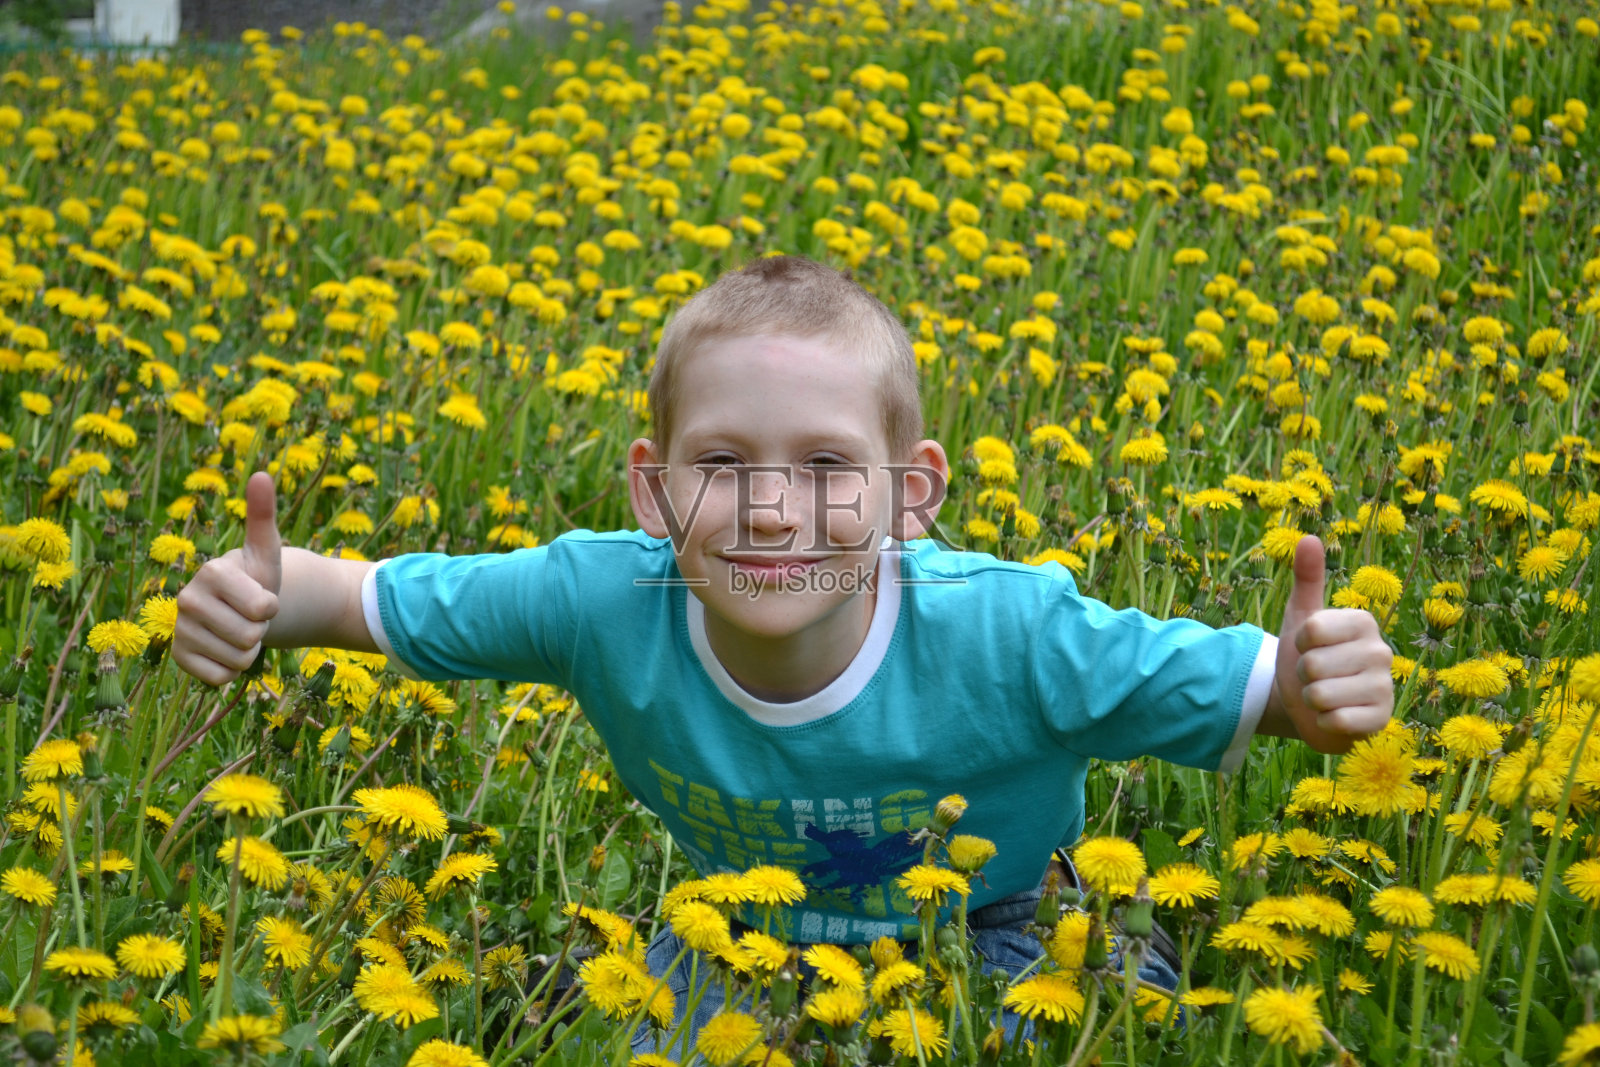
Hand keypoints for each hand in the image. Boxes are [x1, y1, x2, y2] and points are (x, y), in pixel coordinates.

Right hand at [174, 472, 281, 685]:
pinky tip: (224, 650)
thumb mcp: (267, 549)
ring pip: (238, 659)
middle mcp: (186, 600)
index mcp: (211, 572)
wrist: (240, 607)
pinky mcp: (179, 658)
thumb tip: (261, 474)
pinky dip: (231, 671)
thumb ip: (263, 514)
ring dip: (249, 650)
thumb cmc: (257, 577)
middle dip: (261, 630)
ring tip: (239, 629)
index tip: (261, 596)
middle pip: (250, 637)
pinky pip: (220, 678)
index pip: (263, 608)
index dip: (271, 607)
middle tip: (250, 616)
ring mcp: (179, 630)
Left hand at [1272, 535, 1394, 752]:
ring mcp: (1384, 687)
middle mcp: (1381, 651)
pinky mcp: (1381, 720)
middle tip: (1315, 676)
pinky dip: (1324, 722)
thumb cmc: (1308, 655)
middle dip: (1303, 676)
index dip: (1297, 642)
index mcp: (1363, 622)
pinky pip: (1336, 721)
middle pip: (1311, 665)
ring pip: (1320, 695)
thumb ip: (1306, 578)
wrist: (1312, 705)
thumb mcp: (1301, 616)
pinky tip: (1334, 717)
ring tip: (1323, 696)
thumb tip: (1309, 537)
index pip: (1310, 630)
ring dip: (1311, 700)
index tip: (1308, 646)